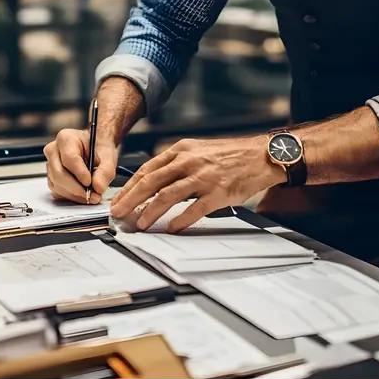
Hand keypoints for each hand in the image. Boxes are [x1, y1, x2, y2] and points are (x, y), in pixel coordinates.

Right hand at [44, 129, 117, 203]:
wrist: (95, 148)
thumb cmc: (99, 148)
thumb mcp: (108, 156)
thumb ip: (105, 171)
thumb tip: (98, 187)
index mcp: (66, 139)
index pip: (69, 158)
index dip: (79, 173)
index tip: (90, 182)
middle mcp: (53, 150)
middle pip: (59, 173)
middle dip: (76, 188)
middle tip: (92, 195)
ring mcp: (50, 165)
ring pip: (56, 184)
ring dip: (74, 194)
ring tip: (90, 196)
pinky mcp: (51, 178)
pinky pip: (57, 191)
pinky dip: (70, 196)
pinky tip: (82, 194)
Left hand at [110, 135, 285, 231]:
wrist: (260, 155)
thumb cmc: (230, 155)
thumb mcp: (199, 150)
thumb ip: (177, 162)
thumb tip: (153, 182)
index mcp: (182, 149)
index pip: (148, 168)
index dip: (130, 186)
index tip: (119, 199)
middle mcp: (190, 161)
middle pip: (151, 182)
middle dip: (131, 200)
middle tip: (118, 213)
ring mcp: (204, 177)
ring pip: (167, 196)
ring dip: (150, 212)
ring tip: (140, 224)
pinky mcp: (218, 192)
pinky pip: (194, 209)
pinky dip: (180, 220)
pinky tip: (171, 228)